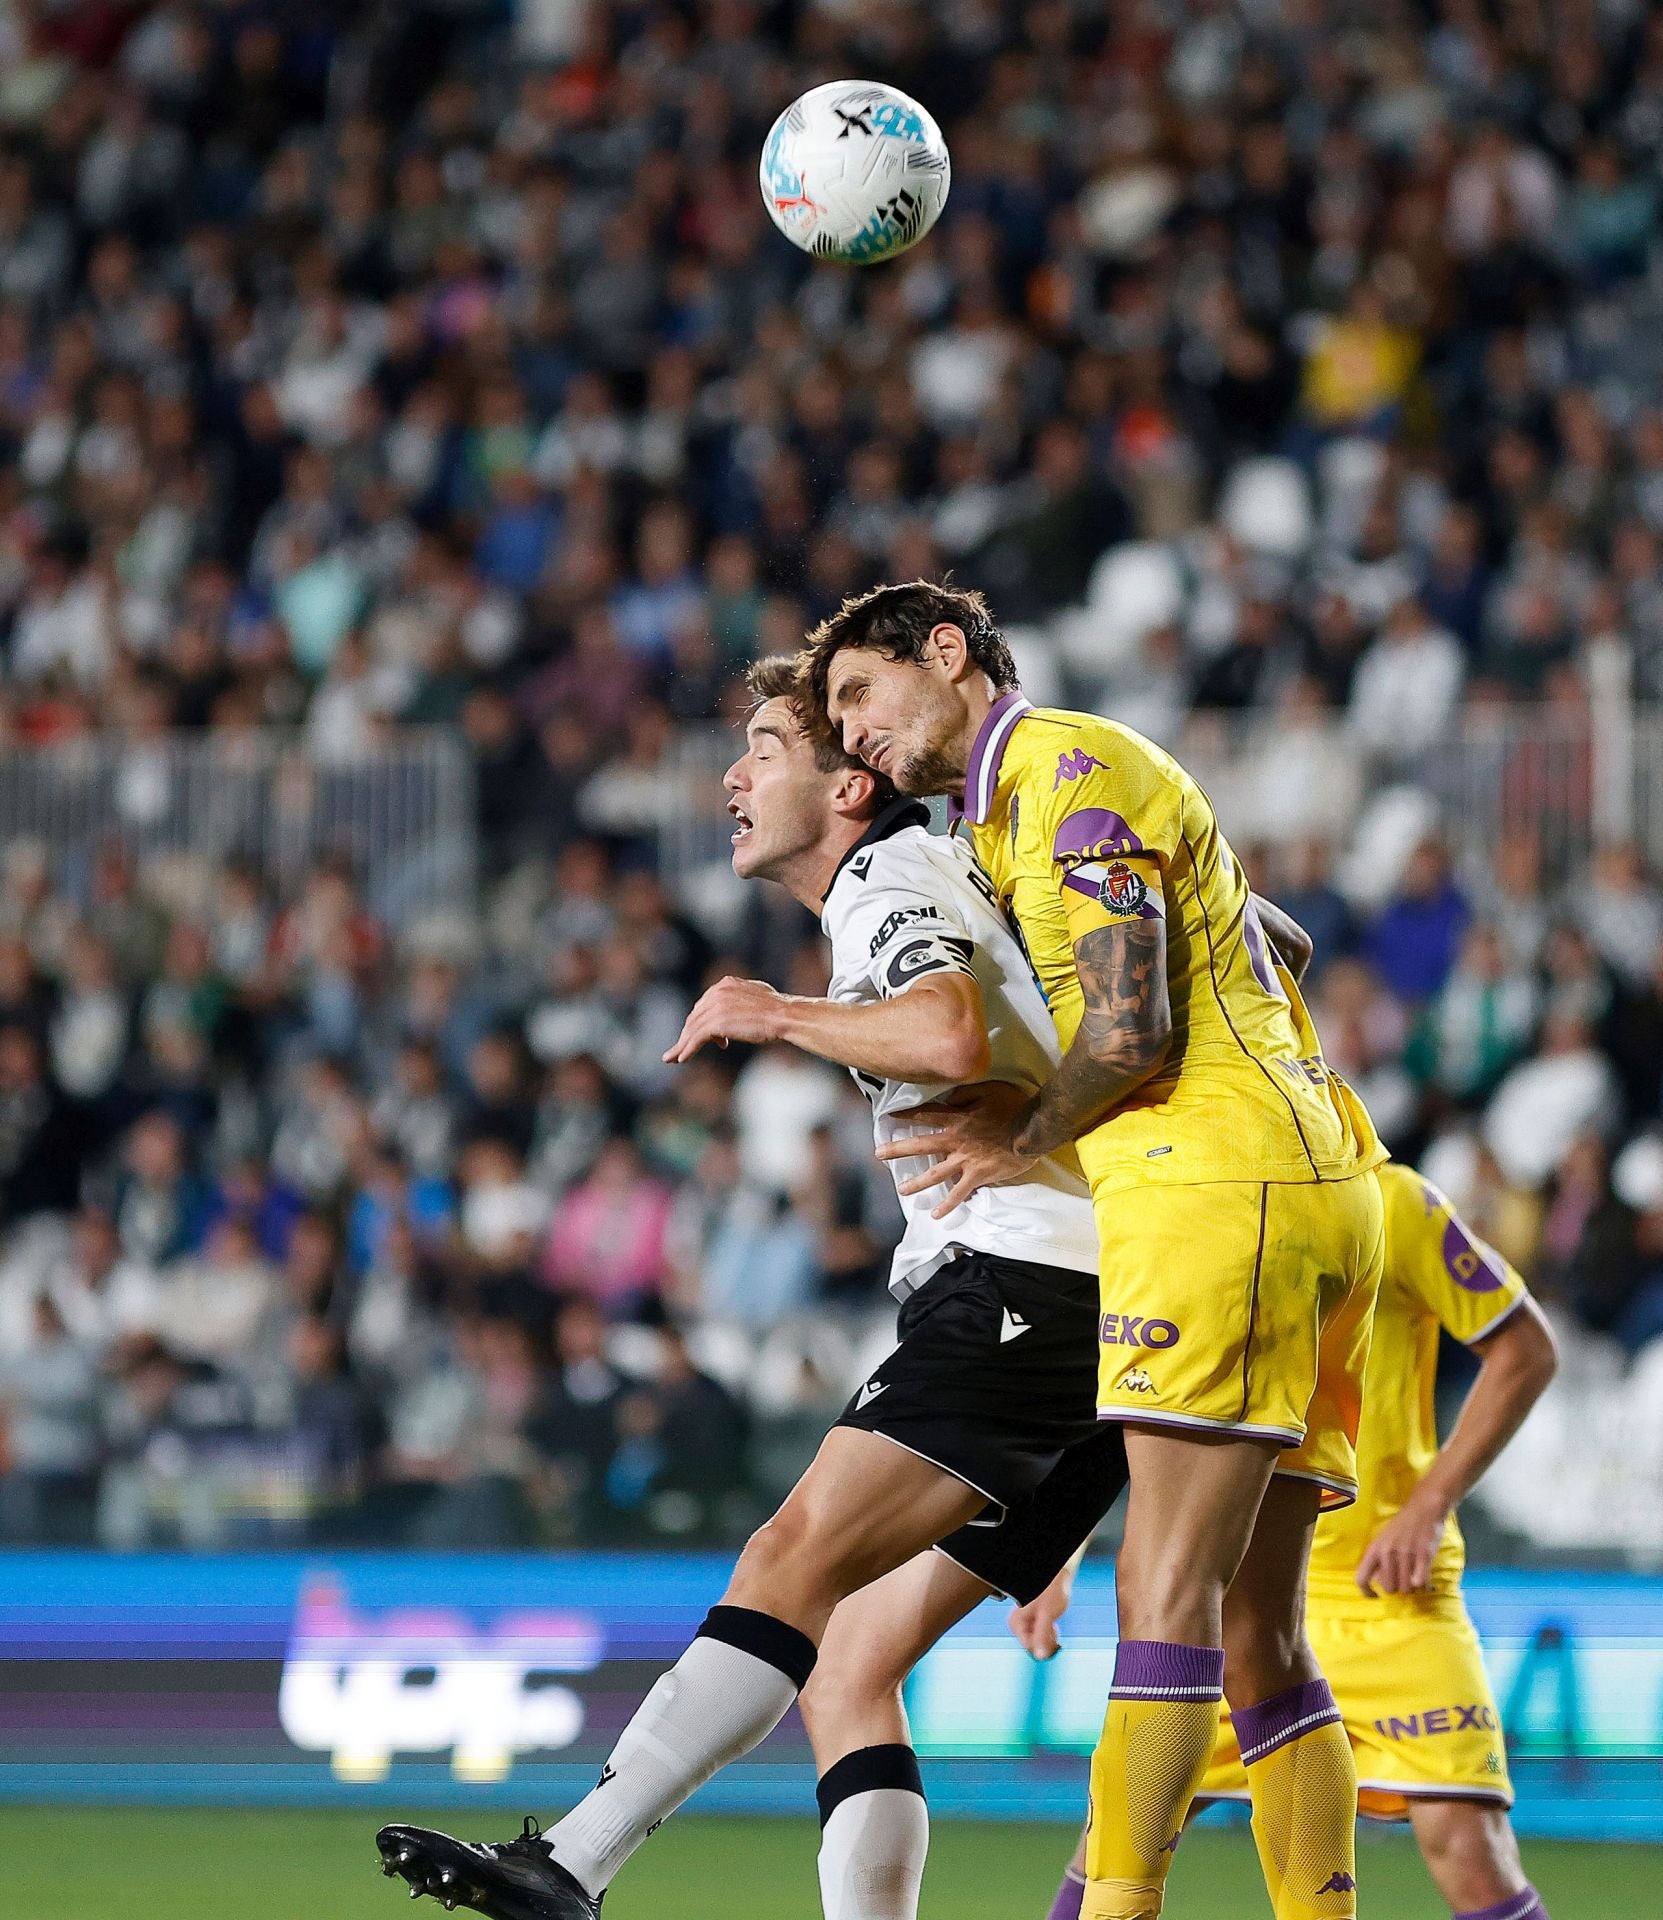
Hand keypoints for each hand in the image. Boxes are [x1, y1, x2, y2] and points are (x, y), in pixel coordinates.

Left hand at [663, 976, 787, 1062]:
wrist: (784, 1016)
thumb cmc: (777, 1009)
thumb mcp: (756, 995)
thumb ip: (741, 998)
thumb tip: (739, 1007)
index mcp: (726, 983)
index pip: (704, 1004)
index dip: (702, 1021)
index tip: (707, 1036)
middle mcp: (717, 992)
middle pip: (695, 1016)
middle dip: (687, 1034)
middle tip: (681, 1048)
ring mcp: (716, 1007)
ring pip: (692, 1029)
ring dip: (682, 1045)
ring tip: (673, 1058)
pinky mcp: (716, 1023)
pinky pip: (696, 1038)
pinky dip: (687, 1049)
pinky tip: (682, 1059)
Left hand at [875, 1080, 1036, 1217]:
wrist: (1033, 1128)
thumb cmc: (1014, 1105)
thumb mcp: (988, 1089)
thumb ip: (964, 1093)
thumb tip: (947, 1098)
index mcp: (957, 1118)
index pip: (925, 1115)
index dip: (906, 1115)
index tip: (889, 1117)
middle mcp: (956, 1140)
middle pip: (921, 1144)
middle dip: (898, 1149)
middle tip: (878, 1154)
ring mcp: (966, 1160)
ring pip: (935, 1174)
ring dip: (917, 1183)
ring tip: (902, 1190)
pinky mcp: (978, 1176)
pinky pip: (959, 1193)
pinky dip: (948, 1205)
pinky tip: (936, 1214)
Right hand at [1008, 1566, 1073, 1659]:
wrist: (1058, 1579)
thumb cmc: (1051, 1591)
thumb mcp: (1047, 1615)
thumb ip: (1042, 1635)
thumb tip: (1040, 1656)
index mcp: (1016, 1623)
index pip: (1029, 1647)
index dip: (1043, 1643)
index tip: (1052, 1634)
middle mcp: (1018, 1626)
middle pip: (1033, 1647)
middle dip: (1046, 1640)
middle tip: (1052, 1626)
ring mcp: (1026, 1626)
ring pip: (1039, 1644)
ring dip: (1049, 1637)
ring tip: (1052, 1622)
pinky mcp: (1033, 1625)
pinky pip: (1041, 1639)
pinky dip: (1049, 1634)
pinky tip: (1052, 1623)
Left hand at [1355, 1486, 1449, 1595]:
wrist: (1424, 1508)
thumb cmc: (1402, 1526)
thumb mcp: (1383, 1540)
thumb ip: (1379, 1560)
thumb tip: (1377, 1582)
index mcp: (1375, 1549)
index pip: (1361, 1578)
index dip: (1366, 1592)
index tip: (1375, 1596)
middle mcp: (1388, 1553)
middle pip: (1389, 1588)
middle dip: (1396, 1587)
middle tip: (1403, 1578)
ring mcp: (1406, 1555)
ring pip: (1406, 1588)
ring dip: (1411, 1587)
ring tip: (1414, 1576)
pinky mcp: (1424, 1556)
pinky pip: (1421, 1582)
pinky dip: (1423, 1584)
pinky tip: (1423, 1579)